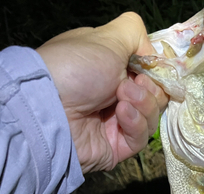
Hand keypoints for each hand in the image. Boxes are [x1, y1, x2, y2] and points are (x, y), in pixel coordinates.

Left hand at [36, 13, 166, 173]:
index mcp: (110, 69)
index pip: (147, 73)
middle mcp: (113, 96)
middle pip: (154, 96)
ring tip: (122, 97)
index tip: (154, 67)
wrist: (48, 107)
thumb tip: (153, 54)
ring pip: (150, 117)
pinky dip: (136, 123)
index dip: (155, 71)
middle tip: (133, 83)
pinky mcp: (115, 148)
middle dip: (149, 88)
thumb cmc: (75, 68)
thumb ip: (134, 34)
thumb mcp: (107, 38)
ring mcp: (114, 124)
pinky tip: (122, 113)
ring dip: (143, 104)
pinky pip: (139, 138)